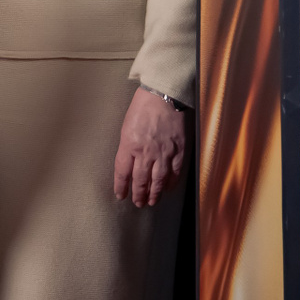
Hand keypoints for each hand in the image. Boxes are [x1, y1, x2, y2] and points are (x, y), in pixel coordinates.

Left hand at [113, 86, 186, 206]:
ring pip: (158, 180)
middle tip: (138, 203)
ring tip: (151, 202)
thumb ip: (127, 147)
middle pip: (141, 180)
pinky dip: (171, 183)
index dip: (121, 187)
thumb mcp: (126, 127)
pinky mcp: (178, 150)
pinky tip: (168, 188)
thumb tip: (128, 164)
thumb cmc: (141, 107)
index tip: (121, 196)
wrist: (163, 96)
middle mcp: (146, 152)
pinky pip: (174, 172)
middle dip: (139, 194)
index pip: (123, 173)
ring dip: (154, 193)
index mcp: (129, 145)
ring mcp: (164, 153)